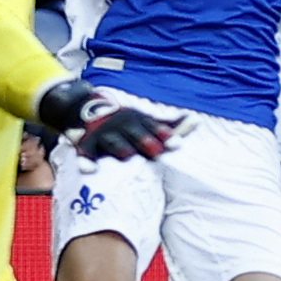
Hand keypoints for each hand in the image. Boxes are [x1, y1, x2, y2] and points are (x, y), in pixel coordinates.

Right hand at [38, 77, 181, 161]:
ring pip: (111, 140)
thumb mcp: (146, 121)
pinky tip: (90, 170)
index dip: (165, 135)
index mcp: (137, 119)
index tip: (177, 144)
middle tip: (156, 151)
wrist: (87, 110)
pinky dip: (86, 160)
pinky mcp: (86, 142)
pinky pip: (84, 151)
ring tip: (127, 155)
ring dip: (119, 146)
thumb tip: (197, 120)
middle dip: (144, 140)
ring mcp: (103, 132)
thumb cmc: (126, 123)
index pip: (153, 127)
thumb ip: (170, 126)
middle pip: (134, 131)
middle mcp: (121, 124)